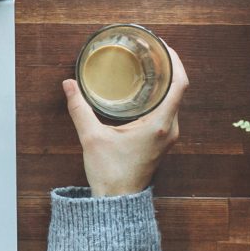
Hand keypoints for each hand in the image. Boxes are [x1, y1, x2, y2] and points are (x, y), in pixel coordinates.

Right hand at [62, 45, 188, 197]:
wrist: (118, 203)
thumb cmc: (110, 174)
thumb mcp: (91, 137)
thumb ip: (80, 108)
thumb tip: (69, 85)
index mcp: (159, 124)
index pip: (180, 84)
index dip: (175, 61)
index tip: (163, 46)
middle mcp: (169, 129)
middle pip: (179, 89)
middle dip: (168, 68)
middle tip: (151, 51)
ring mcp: (168, 136)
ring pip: (173, 101)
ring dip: (164, 83)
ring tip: (148, 66)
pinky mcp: (162, 142)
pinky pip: (167, 112)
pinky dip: (160, 97)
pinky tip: (144, 90)